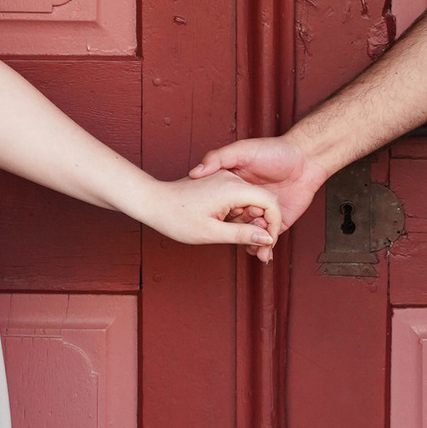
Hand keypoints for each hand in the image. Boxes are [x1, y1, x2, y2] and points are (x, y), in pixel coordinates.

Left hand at [140, 170, 281, 255]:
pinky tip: (226, 226)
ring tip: (231, 236)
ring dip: (248, 221)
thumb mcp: (211, 232)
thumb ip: (242, 234)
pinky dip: (239, 214)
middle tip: (251, 248)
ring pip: (250, 201)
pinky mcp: (219, 182)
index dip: (274, 225)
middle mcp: (232, 179)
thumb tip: (267, 239)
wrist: (153, 201)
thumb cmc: (177, 218)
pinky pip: (238, 199)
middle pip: (261, 202)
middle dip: (261, 226)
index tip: (266, 243)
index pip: (269, 203)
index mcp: (233, 188)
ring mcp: (225, 179)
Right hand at [192, 136, 322, 237]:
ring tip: (254, 247)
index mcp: (234, 189)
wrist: (306, 158)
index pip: (222, 209)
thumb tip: (195, 171)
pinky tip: (263, 253)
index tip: (224, 219)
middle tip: (242, 235)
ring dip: (250, 245)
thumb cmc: (274, 150)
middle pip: (235, 226)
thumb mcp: (241, 150)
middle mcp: (246, 203)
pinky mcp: (278, 222)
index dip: (222, 217)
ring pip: (250, 236)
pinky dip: (264, 249)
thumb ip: (218, 158)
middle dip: (236, 236)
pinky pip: (268, 239)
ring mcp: (262, 214)